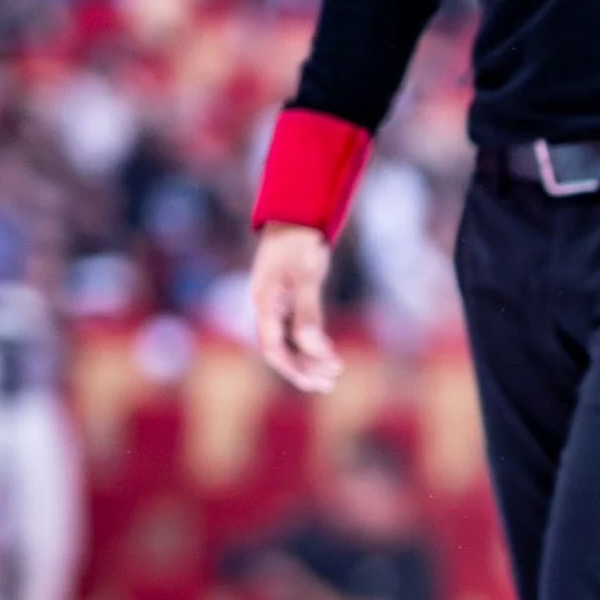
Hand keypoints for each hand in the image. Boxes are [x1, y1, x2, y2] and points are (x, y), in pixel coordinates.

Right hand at [248, 224, 340, 392]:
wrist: (296, 215)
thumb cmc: (300, 242)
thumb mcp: (307, 276)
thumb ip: (308, 313)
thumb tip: (313, 349)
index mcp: (264, 303)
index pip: (272, 347)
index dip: (292, 368)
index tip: (314, 382)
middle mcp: (267, 307)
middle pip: (279, 349)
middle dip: (303, 369)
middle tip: (330, 384)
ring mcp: (276, 303)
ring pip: (289, 341)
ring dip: (309, 358)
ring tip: (335, 373)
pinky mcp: (287, 298)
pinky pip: (296, 328)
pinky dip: (311, 343)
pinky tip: (328, 352)